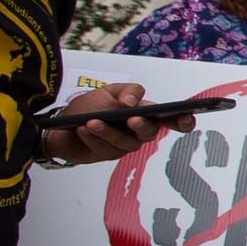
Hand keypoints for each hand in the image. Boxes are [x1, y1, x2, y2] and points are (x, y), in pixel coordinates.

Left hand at [43, 84, 191, 165]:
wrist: (60, 126)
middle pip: (150, 133)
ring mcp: (124, 145)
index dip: (182, 121)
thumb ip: (127, 91)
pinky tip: (83, 130)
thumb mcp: (108, 91)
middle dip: (142, 126)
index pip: (169, 119)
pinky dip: (92, 137)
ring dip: (107, 131)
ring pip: (124, 142)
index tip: (186, 117)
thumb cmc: (89, 107)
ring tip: (91, 122)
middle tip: (132, 119)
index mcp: (144, 113)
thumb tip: (132, 102)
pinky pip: (104, 148)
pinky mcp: (108, 155)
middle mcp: (138, 131)